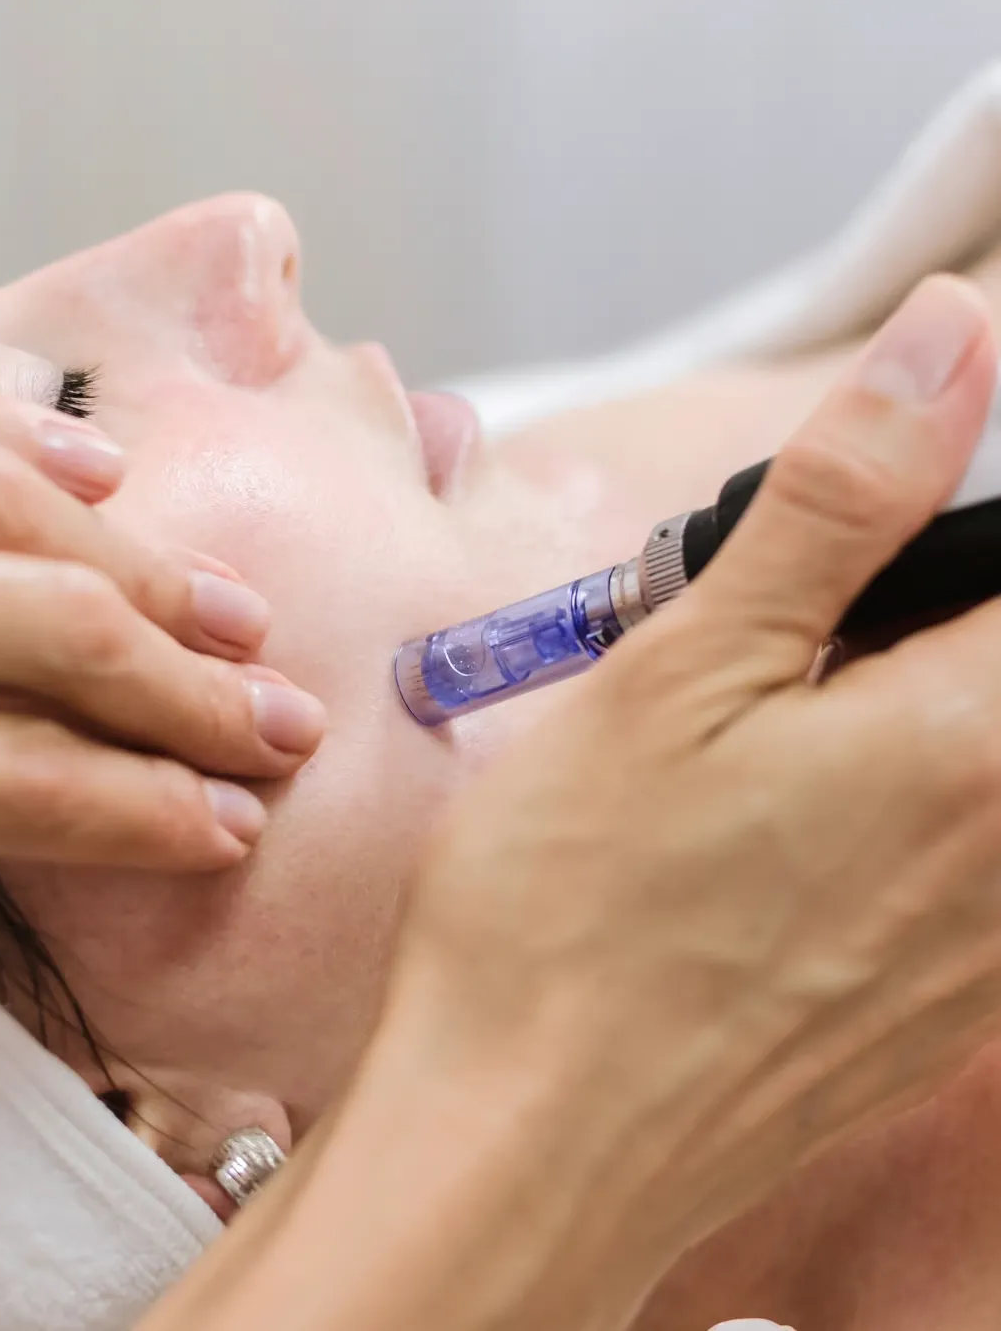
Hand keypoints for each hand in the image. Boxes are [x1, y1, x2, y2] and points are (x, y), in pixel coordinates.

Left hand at [0, 382, 323, 869]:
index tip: (226, 830)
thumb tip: (18, 943)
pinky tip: (102, 471)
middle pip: (58, 631)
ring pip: (10, 506)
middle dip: (188, 686)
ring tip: (237, 619)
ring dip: (147, 569)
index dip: (138, 815)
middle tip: (279, 726)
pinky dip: (22, 431)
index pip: (12, 784)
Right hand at [364, 276, 1000, 1325]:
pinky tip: (778, 841)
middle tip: (781, 639)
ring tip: (759, 745)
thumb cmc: (572, 910)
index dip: (969, 510)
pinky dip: (905, 812)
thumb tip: (949, 338)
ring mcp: (987, 949)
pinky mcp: (942, 1009)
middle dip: (916, 618)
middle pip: (1000, 660)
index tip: (845, 560)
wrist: (528, 1142)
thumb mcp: (683, 668)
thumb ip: (838, 501)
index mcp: (971, 745)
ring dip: (900, 713)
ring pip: (981, 772)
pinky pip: (971, 873)